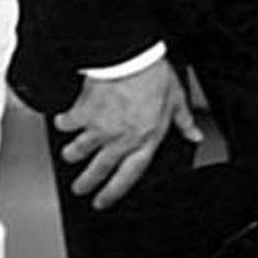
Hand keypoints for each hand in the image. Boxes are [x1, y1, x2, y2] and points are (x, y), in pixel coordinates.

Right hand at [54, 58, 202, 208]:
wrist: (130, 57)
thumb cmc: (153, 75)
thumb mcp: (176, 98)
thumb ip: (184, 121)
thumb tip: (195, 135)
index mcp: (145, 140)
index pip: (128, 177)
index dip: (113, 193)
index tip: (102, 201)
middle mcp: (120, 140)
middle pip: (98, 170)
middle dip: (86, 183)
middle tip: (79, 188)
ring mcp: (100, 129)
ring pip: (78, 152)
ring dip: (72, 155)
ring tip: (69, 156)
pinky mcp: (83, 113)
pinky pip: (67, 125)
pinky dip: (63, 124)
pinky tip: (62, 122)